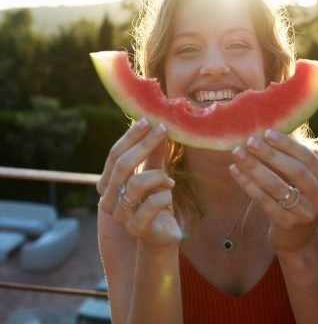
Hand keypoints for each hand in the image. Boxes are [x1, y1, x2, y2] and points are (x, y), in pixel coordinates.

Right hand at [98, 119, 181, 249]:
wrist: (162, 235)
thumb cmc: (155, 201)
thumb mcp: (154, 173)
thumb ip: (153, 154)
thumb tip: (157, 126)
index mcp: (108, 184)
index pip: (114, 155)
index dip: (130, 137)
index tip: (147, 121)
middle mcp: (109, 200)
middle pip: (122, 166)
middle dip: (144, 145)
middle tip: (162, 130)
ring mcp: (120, 216)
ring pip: (136, 184)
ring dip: (158, 176)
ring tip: (169, 180)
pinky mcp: (136, 229)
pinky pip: (151, 204)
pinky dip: (165, 194)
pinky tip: (169, 193)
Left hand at [230, 130, 317, 255]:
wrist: (297, 239)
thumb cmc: (296, 198)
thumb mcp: (302, 180)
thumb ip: (292, 158)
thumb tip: (268, 131)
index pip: (309, 158)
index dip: (288, 145)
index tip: (267, 133)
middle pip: (295, 172)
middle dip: (270, 154)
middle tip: (250, 141)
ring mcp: (306, 215)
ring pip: (277, 186)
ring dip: (255, 167)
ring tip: (237, 153)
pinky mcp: (287, 225)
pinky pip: (264, 201)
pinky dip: (248, 184)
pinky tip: (234, 170)